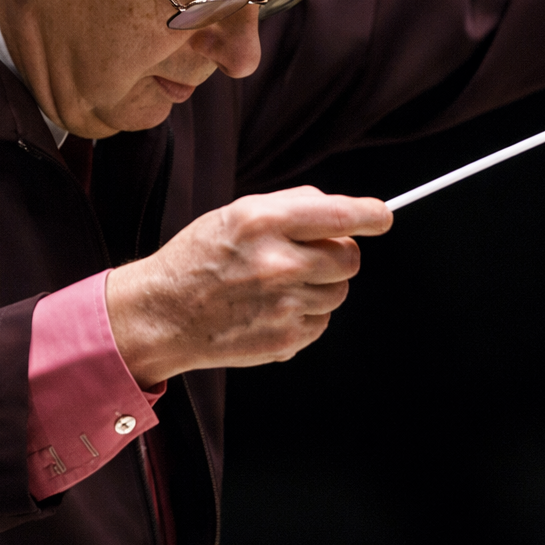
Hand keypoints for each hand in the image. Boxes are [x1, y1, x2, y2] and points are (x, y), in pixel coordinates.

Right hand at [105, 186, 392, 386]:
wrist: (162, 313)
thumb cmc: (201, 258)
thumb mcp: (238, 213)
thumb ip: (293, 205)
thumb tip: (344, 209)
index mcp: (264, 222)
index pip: (340, 215)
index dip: (371, 215)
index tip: (382, 216)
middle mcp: (277, 263)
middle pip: (349, 257)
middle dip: (338, 253)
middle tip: (310, 255)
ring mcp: (283, 305)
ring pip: (339, 292)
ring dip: (321, 286)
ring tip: (281, 284)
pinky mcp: (285, 340)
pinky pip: (321, 322)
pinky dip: (306, 315)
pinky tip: (272, 309)